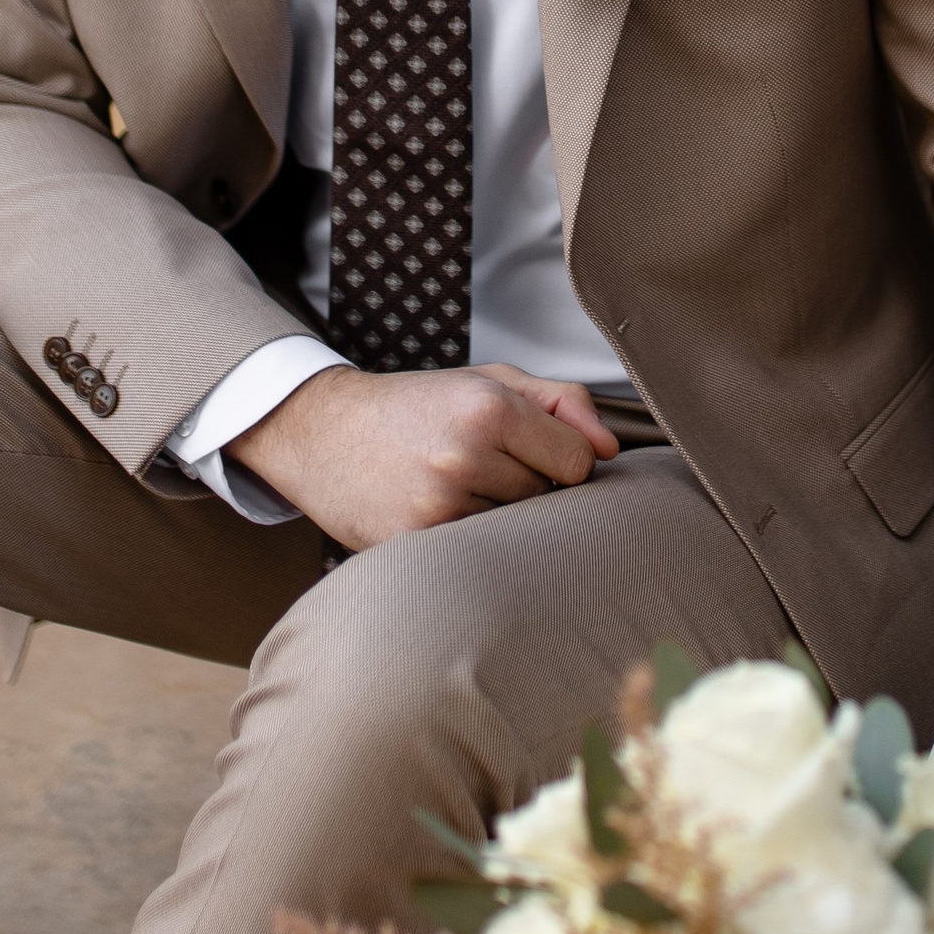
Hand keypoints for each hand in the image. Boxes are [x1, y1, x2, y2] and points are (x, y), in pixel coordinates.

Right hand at [230, 362, 614, 549]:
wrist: (323, 433)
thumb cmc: (414, 407)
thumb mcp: (489, 381)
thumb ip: (563, 402)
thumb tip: (611, 449)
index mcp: (489, 408)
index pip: (578, 460)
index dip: (561, 458)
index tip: (530, 451)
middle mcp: (465, 456)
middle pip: (546, 497)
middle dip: (525, 484)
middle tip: (477, 465)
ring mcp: (438, 505)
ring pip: (515, 529)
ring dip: (497, 515)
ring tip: (453, 487)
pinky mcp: (414, 543)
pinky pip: (477, 553)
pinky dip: (467, 539)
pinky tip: (436, 511)